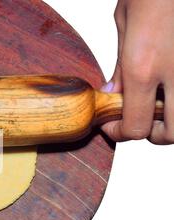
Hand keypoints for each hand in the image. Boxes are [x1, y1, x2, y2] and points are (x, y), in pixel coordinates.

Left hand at [101, 0, 173, 143]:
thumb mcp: (125, 24)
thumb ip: (122, 66)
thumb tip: (116, 93)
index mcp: (144, 67)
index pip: (135, 127)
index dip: (120, 133)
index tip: (112, 125)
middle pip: (171, 134)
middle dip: (153, 134)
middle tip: (141, 121)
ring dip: (173, 119)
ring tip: (159, 105)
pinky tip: (172, 85)